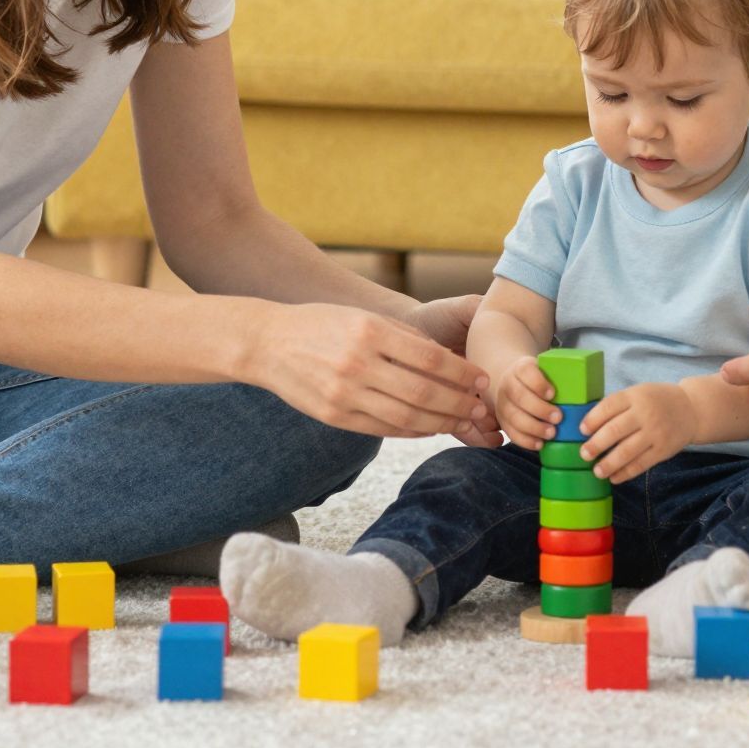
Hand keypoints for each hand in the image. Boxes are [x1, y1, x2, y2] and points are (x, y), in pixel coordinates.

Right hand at [246, 302, 490, 438]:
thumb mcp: (364, 318)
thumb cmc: (324, 325)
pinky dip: (411, 430)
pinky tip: (429, 427)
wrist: (267, 344)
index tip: (481, 378)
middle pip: (423, 392)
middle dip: (458, 402)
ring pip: (406, 417)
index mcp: (369, 332)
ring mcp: (343, 394)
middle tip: (479, 406)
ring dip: (440, 422)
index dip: (462, 372)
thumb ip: (404, 339)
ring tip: (460, 420)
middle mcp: (357, 364)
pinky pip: (383, 429)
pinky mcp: (334, 416)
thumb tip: (449, 361)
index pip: (430, 358)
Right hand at [494, 355, 560, 449]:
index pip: (526, 371)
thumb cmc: (538, 378)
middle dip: (540, 409)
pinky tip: (540, 444)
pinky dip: (525, 441)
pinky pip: (511, 433)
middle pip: (519, 397)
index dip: (538, 384)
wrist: (513, 382)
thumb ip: (560, 377)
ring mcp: (502, 404)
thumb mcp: (546, 370)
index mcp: (520, 368)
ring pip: (514, 417)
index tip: (553, 394)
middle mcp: (508, 384)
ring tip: (552, 433)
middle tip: (559, 418)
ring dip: (534, 427)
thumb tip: (589, 390)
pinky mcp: (502, 421)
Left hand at [580, 383, 697, 483]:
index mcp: (636, 396)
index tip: (582, 430)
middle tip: (584, 454)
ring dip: (608, 464)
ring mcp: (656, 433)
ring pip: (627, 451)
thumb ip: (618, 405)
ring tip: (597, 471)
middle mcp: (645, 414)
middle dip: (596, 445)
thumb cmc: (657, 401)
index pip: (609, 406)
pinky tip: (614, 478)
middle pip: (615, 431)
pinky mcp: (663, 450)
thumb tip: (589, 425)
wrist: (691, 409)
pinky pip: (641, 464)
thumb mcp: (639, 393)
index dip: (592, 419)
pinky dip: (625, 473)